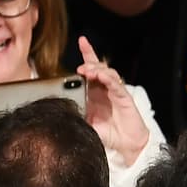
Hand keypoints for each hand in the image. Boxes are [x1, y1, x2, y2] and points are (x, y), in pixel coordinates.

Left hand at [78, 35, 149, 166]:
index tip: (82, 41)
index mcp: (94, 93)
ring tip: (89, 72)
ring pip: (107, 72)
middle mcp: (104, 89)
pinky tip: (101, 76)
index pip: (90, 70)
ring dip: (97, 70)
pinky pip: (116, 84)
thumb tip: (60, 110)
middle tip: (81, 68)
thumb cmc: (107, 135)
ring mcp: (115, 91)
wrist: (126, 146)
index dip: (87, 54)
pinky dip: (108, 78)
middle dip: (89, 63)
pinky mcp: (124, 97)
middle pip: (98, 67)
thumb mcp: (86, 124)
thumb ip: (76, 115)